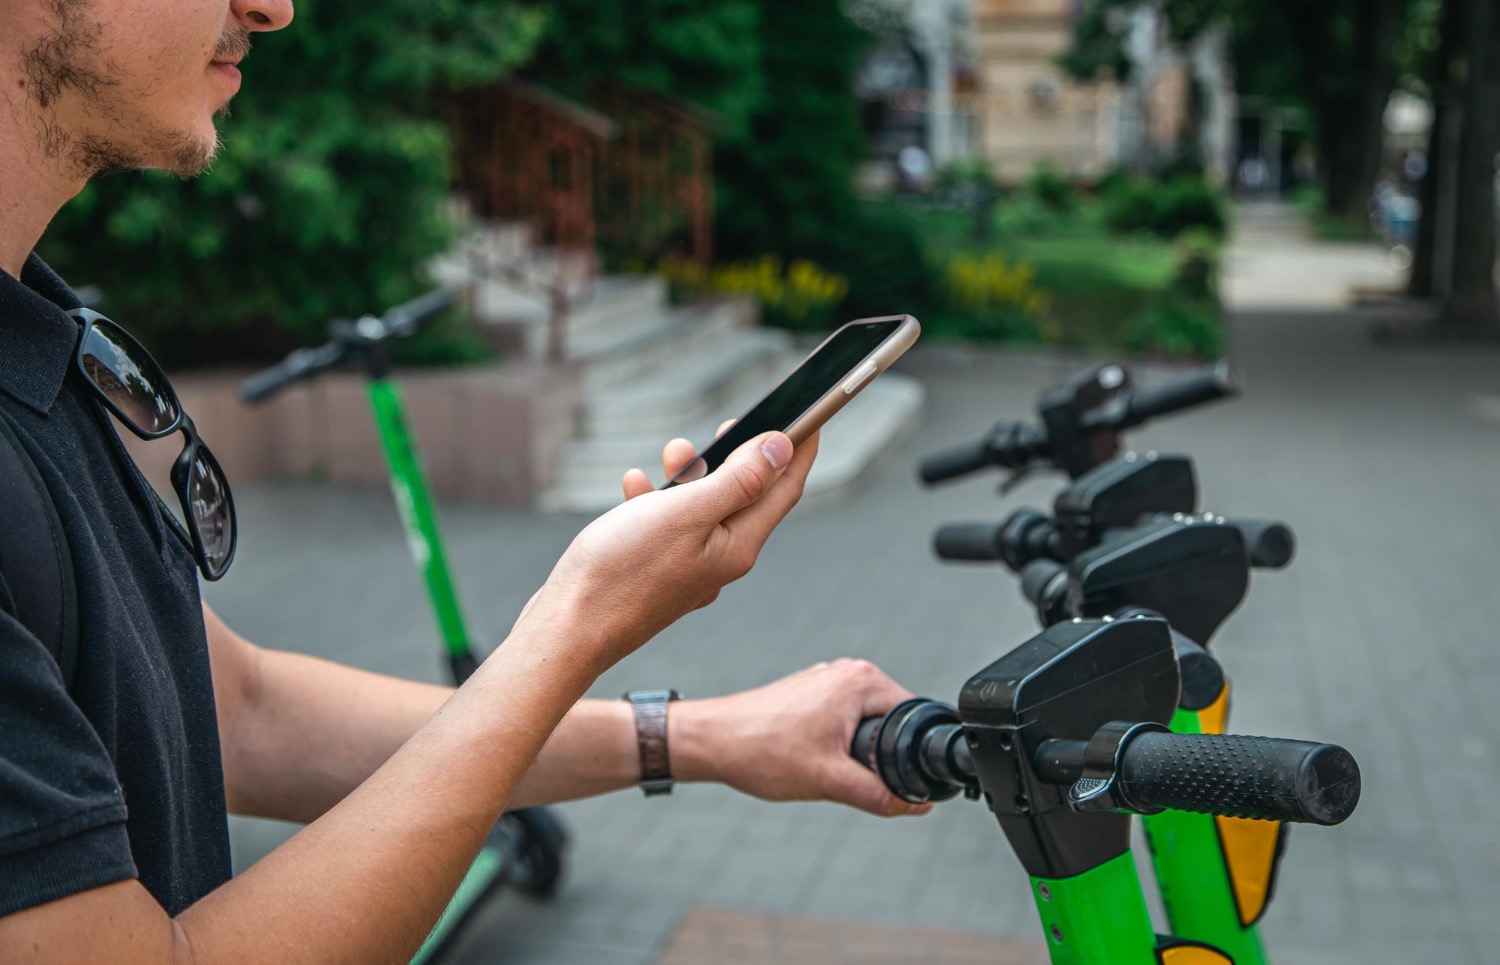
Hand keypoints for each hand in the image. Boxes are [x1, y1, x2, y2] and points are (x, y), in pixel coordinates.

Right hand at [516, 429, 816, 675]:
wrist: (567, 630)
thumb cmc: (622, 571)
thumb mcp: (685, 513)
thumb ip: (737, 480)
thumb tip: (781, 449)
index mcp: (738, 547)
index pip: (785, 489)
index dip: (800, 449)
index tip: (812, 415)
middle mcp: (720, 560)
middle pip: (746, 497)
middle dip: (738, 456)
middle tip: (731, 423)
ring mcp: (689, 569)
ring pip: (703, 508)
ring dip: (690, 475)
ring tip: (673, 451)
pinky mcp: (658, 572)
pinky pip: (669, 525)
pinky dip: (655, 500)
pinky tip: (634, 486)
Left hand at [671, 660, 933, 817]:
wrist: (712, 741)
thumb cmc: (763, 752)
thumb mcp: (830, 781)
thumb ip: (881, 795)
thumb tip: (919, 805)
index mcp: (863, 682)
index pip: (913, 719)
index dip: (911, 755)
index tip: (893, 781)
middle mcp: (849, 672)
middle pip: (892, 723)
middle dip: (879, 756)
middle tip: (847, 776)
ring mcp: (828, 679)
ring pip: (866, 724)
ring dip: (855, 752)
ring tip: (823, 767)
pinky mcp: (812, 691)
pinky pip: (844, 720)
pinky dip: (837, 744)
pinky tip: (811, 759)